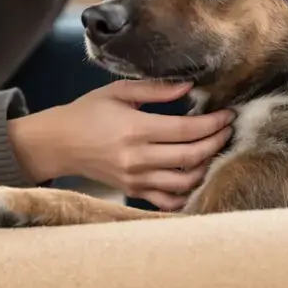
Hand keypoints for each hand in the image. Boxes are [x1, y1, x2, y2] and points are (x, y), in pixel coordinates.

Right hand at [8, 80, 233, 210]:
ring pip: (184, 182)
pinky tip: (197, 177)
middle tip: (228, 130)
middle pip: (191, 156)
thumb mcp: (118, 91)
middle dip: (217, 142)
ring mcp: (135, 179)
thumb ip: (155, 89)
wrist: (58, 143)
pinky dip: (187, 193)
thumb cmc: (87, 112)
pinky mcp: (132, 190)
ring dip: (207, 167)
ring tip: (215, 150)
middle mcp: (137, 158)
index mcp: (135, 129)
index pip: (187, 130)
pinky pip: (167, 201)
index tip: (228, 114)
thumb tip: (190, 87)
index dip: (213, 123)